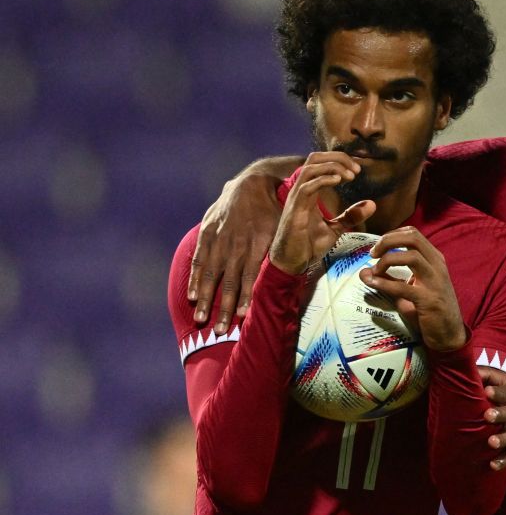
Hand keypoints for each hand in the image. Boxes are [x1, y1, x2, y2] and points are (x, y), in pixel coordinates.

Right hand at [189, 173, 281, 332]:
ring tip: (202, 320)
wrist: (252, 184)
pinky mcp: (207, 234)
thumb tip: (302, 274)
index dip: (246, 295)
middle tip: (220, 330)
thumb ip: (288, 251)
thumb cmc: (275, 212)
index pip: (251, 274)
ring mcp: (220, 239)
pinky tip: (193, 297)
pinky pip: (199, 259)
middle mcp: (237, 243)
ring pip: (212, 274)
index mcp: (259, 242)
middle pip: (229, 280)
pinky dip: (195, 279)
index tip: (242, 315)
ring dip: (207, 299)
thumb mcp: (287, 228)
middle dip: (223, 307)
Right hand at [269, 153, 372, 274]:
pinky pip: (307, 186)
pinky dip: (323, 179)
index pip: (321, 163)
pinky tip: (338, 181)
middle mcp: (301, 190)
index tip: (358, 170)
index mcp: (309, 191)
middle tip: (356, 169)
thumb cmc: (308, 245)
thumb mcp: (335, 228)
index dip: (340, 160)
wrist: (292, 262)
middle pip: (315, 158)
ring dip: (332, 166)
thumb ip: (351, 216)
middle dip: (337, 158)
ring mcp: (296, 198)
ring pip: (310, 168)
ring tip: (350, 175)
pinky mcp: (295, 209)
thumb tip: (371, 204)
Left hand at [358, 226, 466, 351]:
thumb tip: (364, 271)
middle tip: (373, 253)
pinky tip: (373, 283)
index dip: (391, 235)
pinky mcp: (429, 300)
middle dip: (388, 241)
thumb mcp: (409, 290)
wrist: (449, 335)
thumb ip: (390, 279)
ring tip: (375, 271)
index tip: (377, 248)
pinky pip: (404, 287)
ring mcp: (435, 282)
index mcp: (434, 259)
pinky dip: (385, 283)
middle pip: (412, 238)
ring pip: (411, 256)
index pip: (413, 234)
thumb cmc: (429, 311)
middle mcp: (437, 266)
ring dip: (387, 260)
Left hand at [479, 366, 505, 470]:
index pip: (505, 392)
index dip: (496, 392)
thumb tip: (468, 369)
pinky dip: (505, 460)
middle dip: (499, 414)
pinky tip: (493, 465)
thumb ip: (492, 377)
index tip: (486, 391)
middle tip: (488, 415)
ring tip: (491, 442)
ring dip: (502, 439)